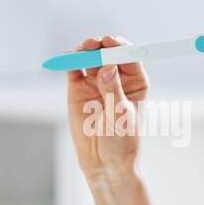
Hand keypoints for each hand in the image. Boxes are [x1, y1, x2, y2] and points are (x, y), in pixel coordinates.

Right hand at [65, 34, 149, 183]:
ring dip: (86, 50)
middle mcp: (117, 77)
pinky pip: (74, 69)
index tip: (111, 42)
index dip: (120, 47)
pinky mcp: (78, 88)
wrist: (104, 162)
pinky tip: (67, 57)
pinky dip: (70, 61)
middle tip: (93, 44)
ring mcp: (96, 81)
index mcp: (136, 82)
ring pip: (91, 58)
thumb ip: (113, 91)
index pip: (130, 57)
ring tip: (81, 51)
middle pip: (109, 53)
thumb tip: (108, 67)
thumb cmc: (121, 141)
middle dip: (101, 45)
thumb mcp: (120, 116)